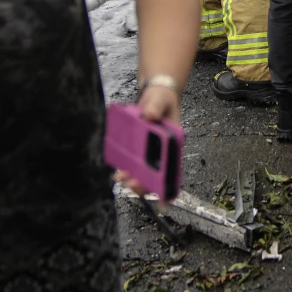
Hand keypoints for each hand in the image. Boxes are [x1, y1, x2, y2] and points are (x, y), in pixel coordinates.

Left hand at [114, 82, 180, 197]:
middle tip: (130, 182)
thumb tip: (150, 115)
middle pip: (156, 174)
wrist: (154, 95)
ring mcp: (150, 151)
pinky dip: (127, 168)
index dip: (168, 184)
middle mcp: (162, 151)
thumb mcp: (161, 100)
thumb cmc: (162, 99)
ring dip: (133, 178)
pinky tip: (118, 170)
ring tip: (120, 177)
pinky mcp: (139, 148)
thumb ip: (156, 107)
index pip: (172, 168)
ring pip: (144, 172)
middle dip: (144, 183)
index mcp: (173, 144)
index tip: (160, 196)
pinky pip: (133, 162)